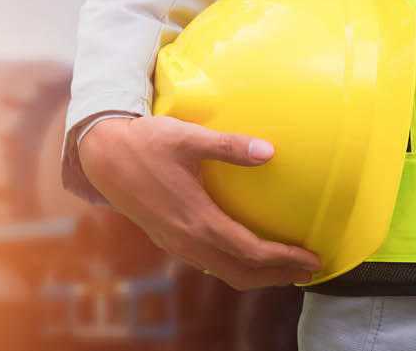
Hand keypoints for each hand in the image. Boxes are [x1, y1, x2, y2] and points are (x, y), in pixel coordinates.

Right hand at [78, 116, 320, 289]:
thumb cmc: (145, 143)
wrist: (101, 156)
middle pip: (240, 274)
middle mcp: (187, 241)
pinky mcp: (166, 239)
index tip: (313, 259)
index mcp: (197, 221)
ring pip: (222, 273)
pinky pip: (207, 263)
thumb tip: (270, 151)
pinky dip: (233, 265)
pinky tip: (242, 250)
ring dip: (255, 275)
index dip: (286, 259)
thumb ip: (230, 146)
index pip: (251, 252)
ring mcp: (175, 243)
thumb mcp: (188, 138)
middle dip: (277, 277)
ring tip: (282, 267)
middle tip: (307, 272)